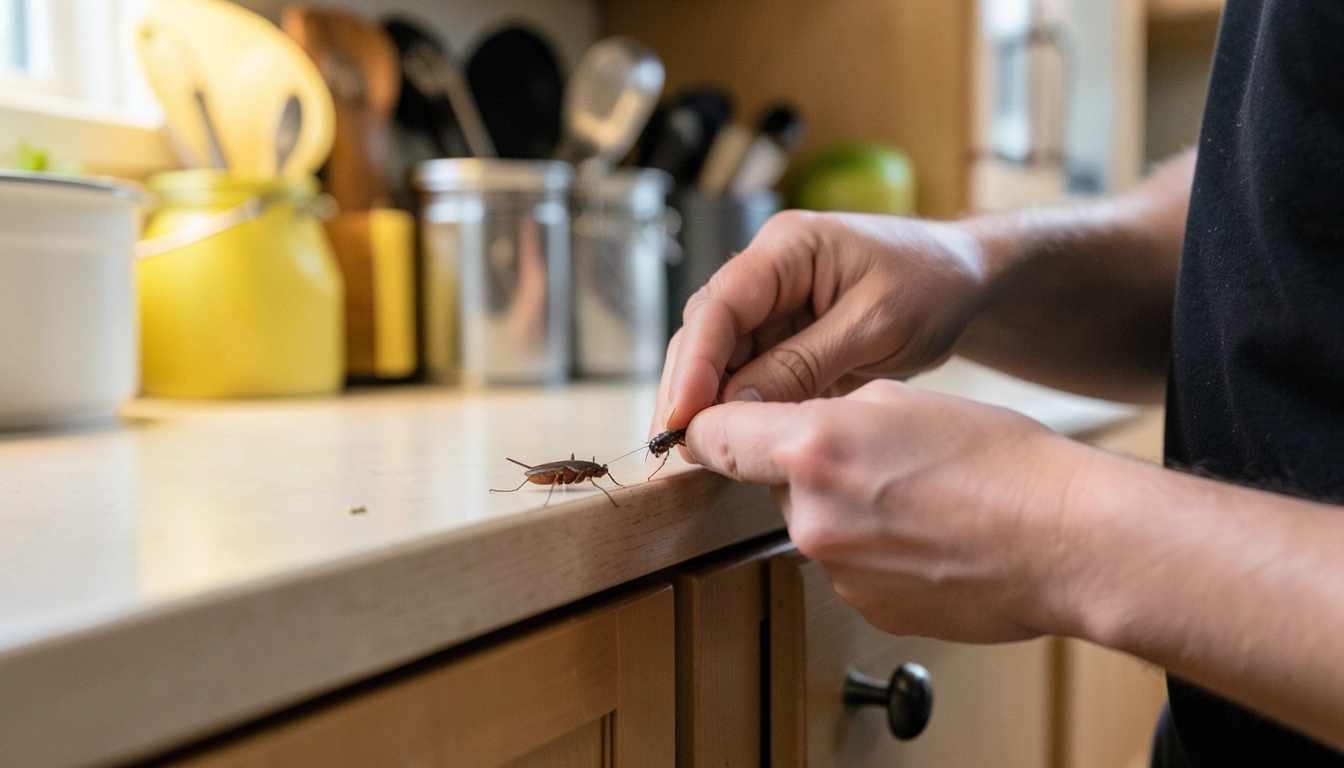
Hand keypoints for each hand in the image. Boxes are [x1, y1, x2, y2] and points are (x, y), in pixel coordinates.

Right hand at [654, 210, 988, 435]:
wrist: (967, 279)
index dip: (694, 363)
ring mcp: (773, 303)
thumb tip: (734, 406)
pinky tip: (727, 442)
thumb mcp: (875, 326)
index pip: (721, 304)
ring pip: (719, 356)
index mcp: (788, 248)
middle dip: (686, 388)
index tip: (683, 415)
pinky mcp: (785, 335)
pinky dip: (737, 406)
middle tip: (672, 447)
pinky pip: (748, 372)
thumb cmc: (933, 285)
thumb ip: (803, 363)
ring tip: (692, 454)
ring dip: (705, 402)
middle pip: (706, 331)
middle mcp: (768, 271)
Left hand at [685, 379, 1087, 642]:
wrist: (1067, 539)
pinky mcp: (867, 608)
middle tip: (875, 457)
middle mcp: (811, 517)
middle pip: (772, 483)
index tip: (711, 424)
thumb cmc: (1001, 460)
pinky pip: (851, 566)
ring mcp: (838, 571)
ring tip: (918, 498)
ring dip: (846, 509)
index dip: (709, 425)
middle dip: (806, 467)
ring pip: (816, 525)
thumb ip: (826, 411)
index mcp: (812, 450)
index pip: (713, 436)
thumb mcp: (900, 397)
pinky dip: (876, 549)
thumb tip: (793, 427)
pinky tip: (929, 535)